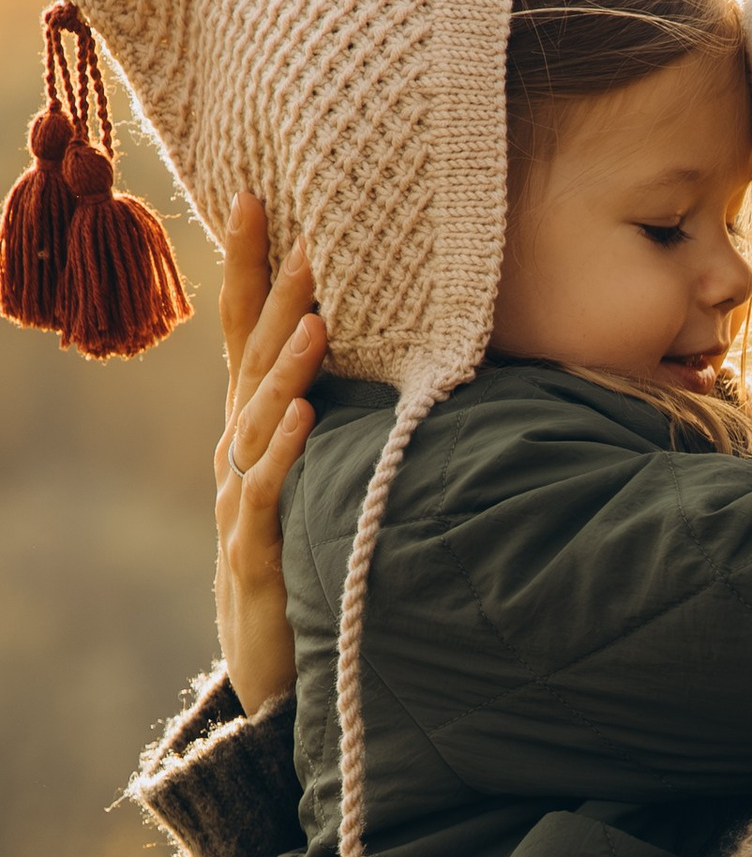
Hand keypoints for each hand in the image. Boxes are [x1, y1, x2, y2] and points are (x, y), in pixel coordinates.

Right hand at [216, 193, 324, 713]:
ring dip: (286, 366)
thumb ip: (351, 412)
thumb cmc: (307, 552)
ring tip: (318, 319)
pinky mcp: (254, 546)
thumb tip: (409, 348)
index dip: (251, 264)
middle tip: (306, 233)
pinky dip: (284, 452)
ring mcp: (238, 494)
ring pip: (258, 417)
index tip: (259, 195)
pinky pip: (266, 490)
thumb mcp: (325, 472)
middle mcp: (237, 446)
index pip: (247, 327)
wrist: (273, 660)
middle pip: (250, 356)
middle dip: (276, 294)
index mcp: (255, 422)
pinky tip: (308, 417)